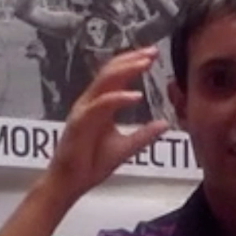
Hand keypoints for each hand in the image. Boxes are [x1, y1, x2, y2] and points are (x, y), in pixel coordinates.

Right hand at [47, 46, 168, 199]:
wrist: (70, 183)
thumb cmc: (91, 163)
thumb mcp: (125, 148)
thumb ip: (143, 135)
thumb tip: (164, 124)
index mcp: (100, 105)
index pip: (116, 76)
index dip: (133, 63)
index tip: (152, 55)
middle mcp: (90, 103)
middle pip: (110, 72)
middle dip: (131, 59)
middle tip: (152, 52)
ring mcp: (83, 111)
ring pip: (103, 82)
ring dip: (125, 71)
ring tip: (145, 64)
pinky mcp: (79, 124)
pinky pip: (100, 106)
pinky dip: (117, 98)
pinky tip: (135, 96)